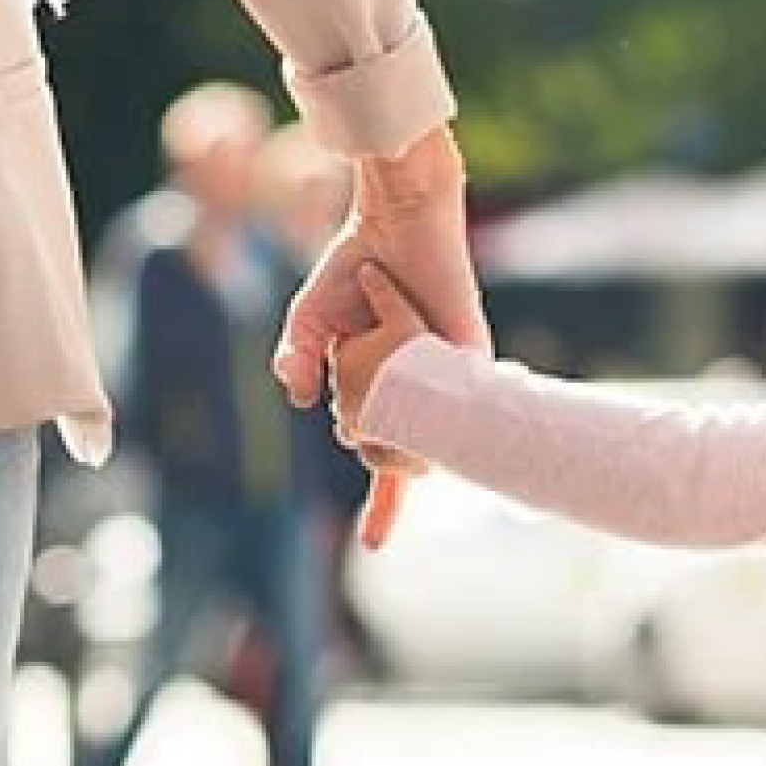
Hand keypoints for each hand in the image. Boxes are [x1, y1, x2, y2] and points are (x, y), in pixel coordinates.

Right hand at [278, 129, 489, 547]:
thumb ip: (297, 363)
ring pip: (415, 435)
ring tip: (363, 343)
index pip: (389, 463)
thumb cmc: (353, 266)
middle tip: (345, 371)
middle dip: (368, 443)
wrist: (393, 219)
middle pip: (394, 455)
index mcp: (388, 392)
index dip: (385, 508)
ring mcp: (447, 378)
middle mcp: (422, 393)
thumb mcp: (309, 324)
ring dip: (377, 409)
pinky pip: (451, 400)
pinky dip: (417, 393)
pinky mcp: (467, 354)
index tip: (375, 546)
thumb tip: (301, 403)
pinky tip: (405, 369)